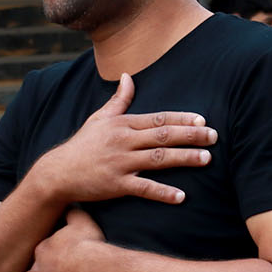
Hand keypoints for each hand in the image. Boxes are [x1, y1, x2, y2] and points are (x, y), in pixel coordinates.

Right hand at [28, 73, 214, 206]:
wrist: (57, 173)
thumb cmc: (82, 145)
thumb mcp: (99, 118)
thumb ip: (119, 99)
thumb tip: (128, 76)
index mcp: (123, 125)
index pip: (158, 119)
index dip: (181, 119)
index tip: (203, 119)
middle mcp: (124, 141)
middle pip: (163, 136)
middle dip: (191, 135)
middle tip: (214, 136)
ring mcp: (120, 163)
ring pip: (157, 159)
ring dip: (184, 159)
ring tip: (207, 159)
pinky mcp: (116, 185)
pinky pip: (143, 188)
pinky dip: (162, 192)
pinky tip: (181, 196)